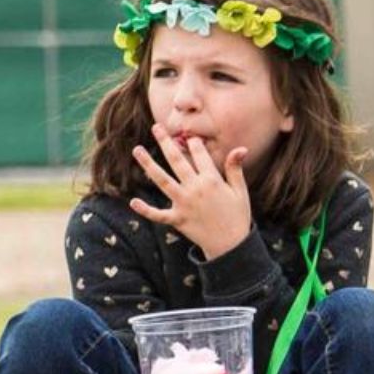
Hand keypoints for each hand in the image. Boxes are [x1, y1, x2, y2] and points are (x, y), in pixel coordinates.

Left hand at [129, 123, 253, 259]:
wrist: (232, 245)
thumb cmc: (238, 216)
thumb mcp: (240, 191)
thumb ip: (235, 169)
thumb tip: (240, 148)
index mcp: (212, 181)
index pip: (200, 155)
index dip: (194, 143)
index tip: (188, 135)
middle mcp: (195, 189)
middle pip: (177, 161)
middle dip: (166, 143)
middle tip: (156, 127)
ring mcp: (184, 204)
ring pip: (162, 180)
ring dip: (148, 165)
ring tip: (137, 150)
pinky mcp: (177, 219)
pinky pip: (158, 214)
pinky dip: (145, 210)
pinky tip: (133, 201)